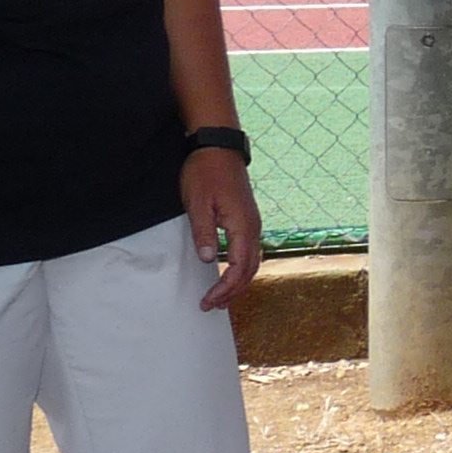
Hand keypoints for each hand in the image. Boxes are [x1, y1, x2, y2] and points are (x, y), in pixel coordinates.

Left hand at [185, 146, 264, 310]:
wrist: (218, 147)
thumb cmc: (206, 172)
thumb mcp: (198, 203)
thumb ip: (204, 233)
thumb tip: (209, 260)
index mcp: (242, 227)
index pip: (237, 269)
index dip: (223, 289)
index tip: (207, 301)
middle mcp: (253, 228)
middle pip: (250, 270)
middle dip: (232, 292)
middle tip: (211, 306)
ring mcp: (252, 223)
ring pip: (252, 262)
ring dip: (238, 282)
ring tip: (221, 295)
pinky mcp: (247, 218)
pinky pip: (250, 251)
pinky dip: (241, 268)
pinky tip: (229, 271)